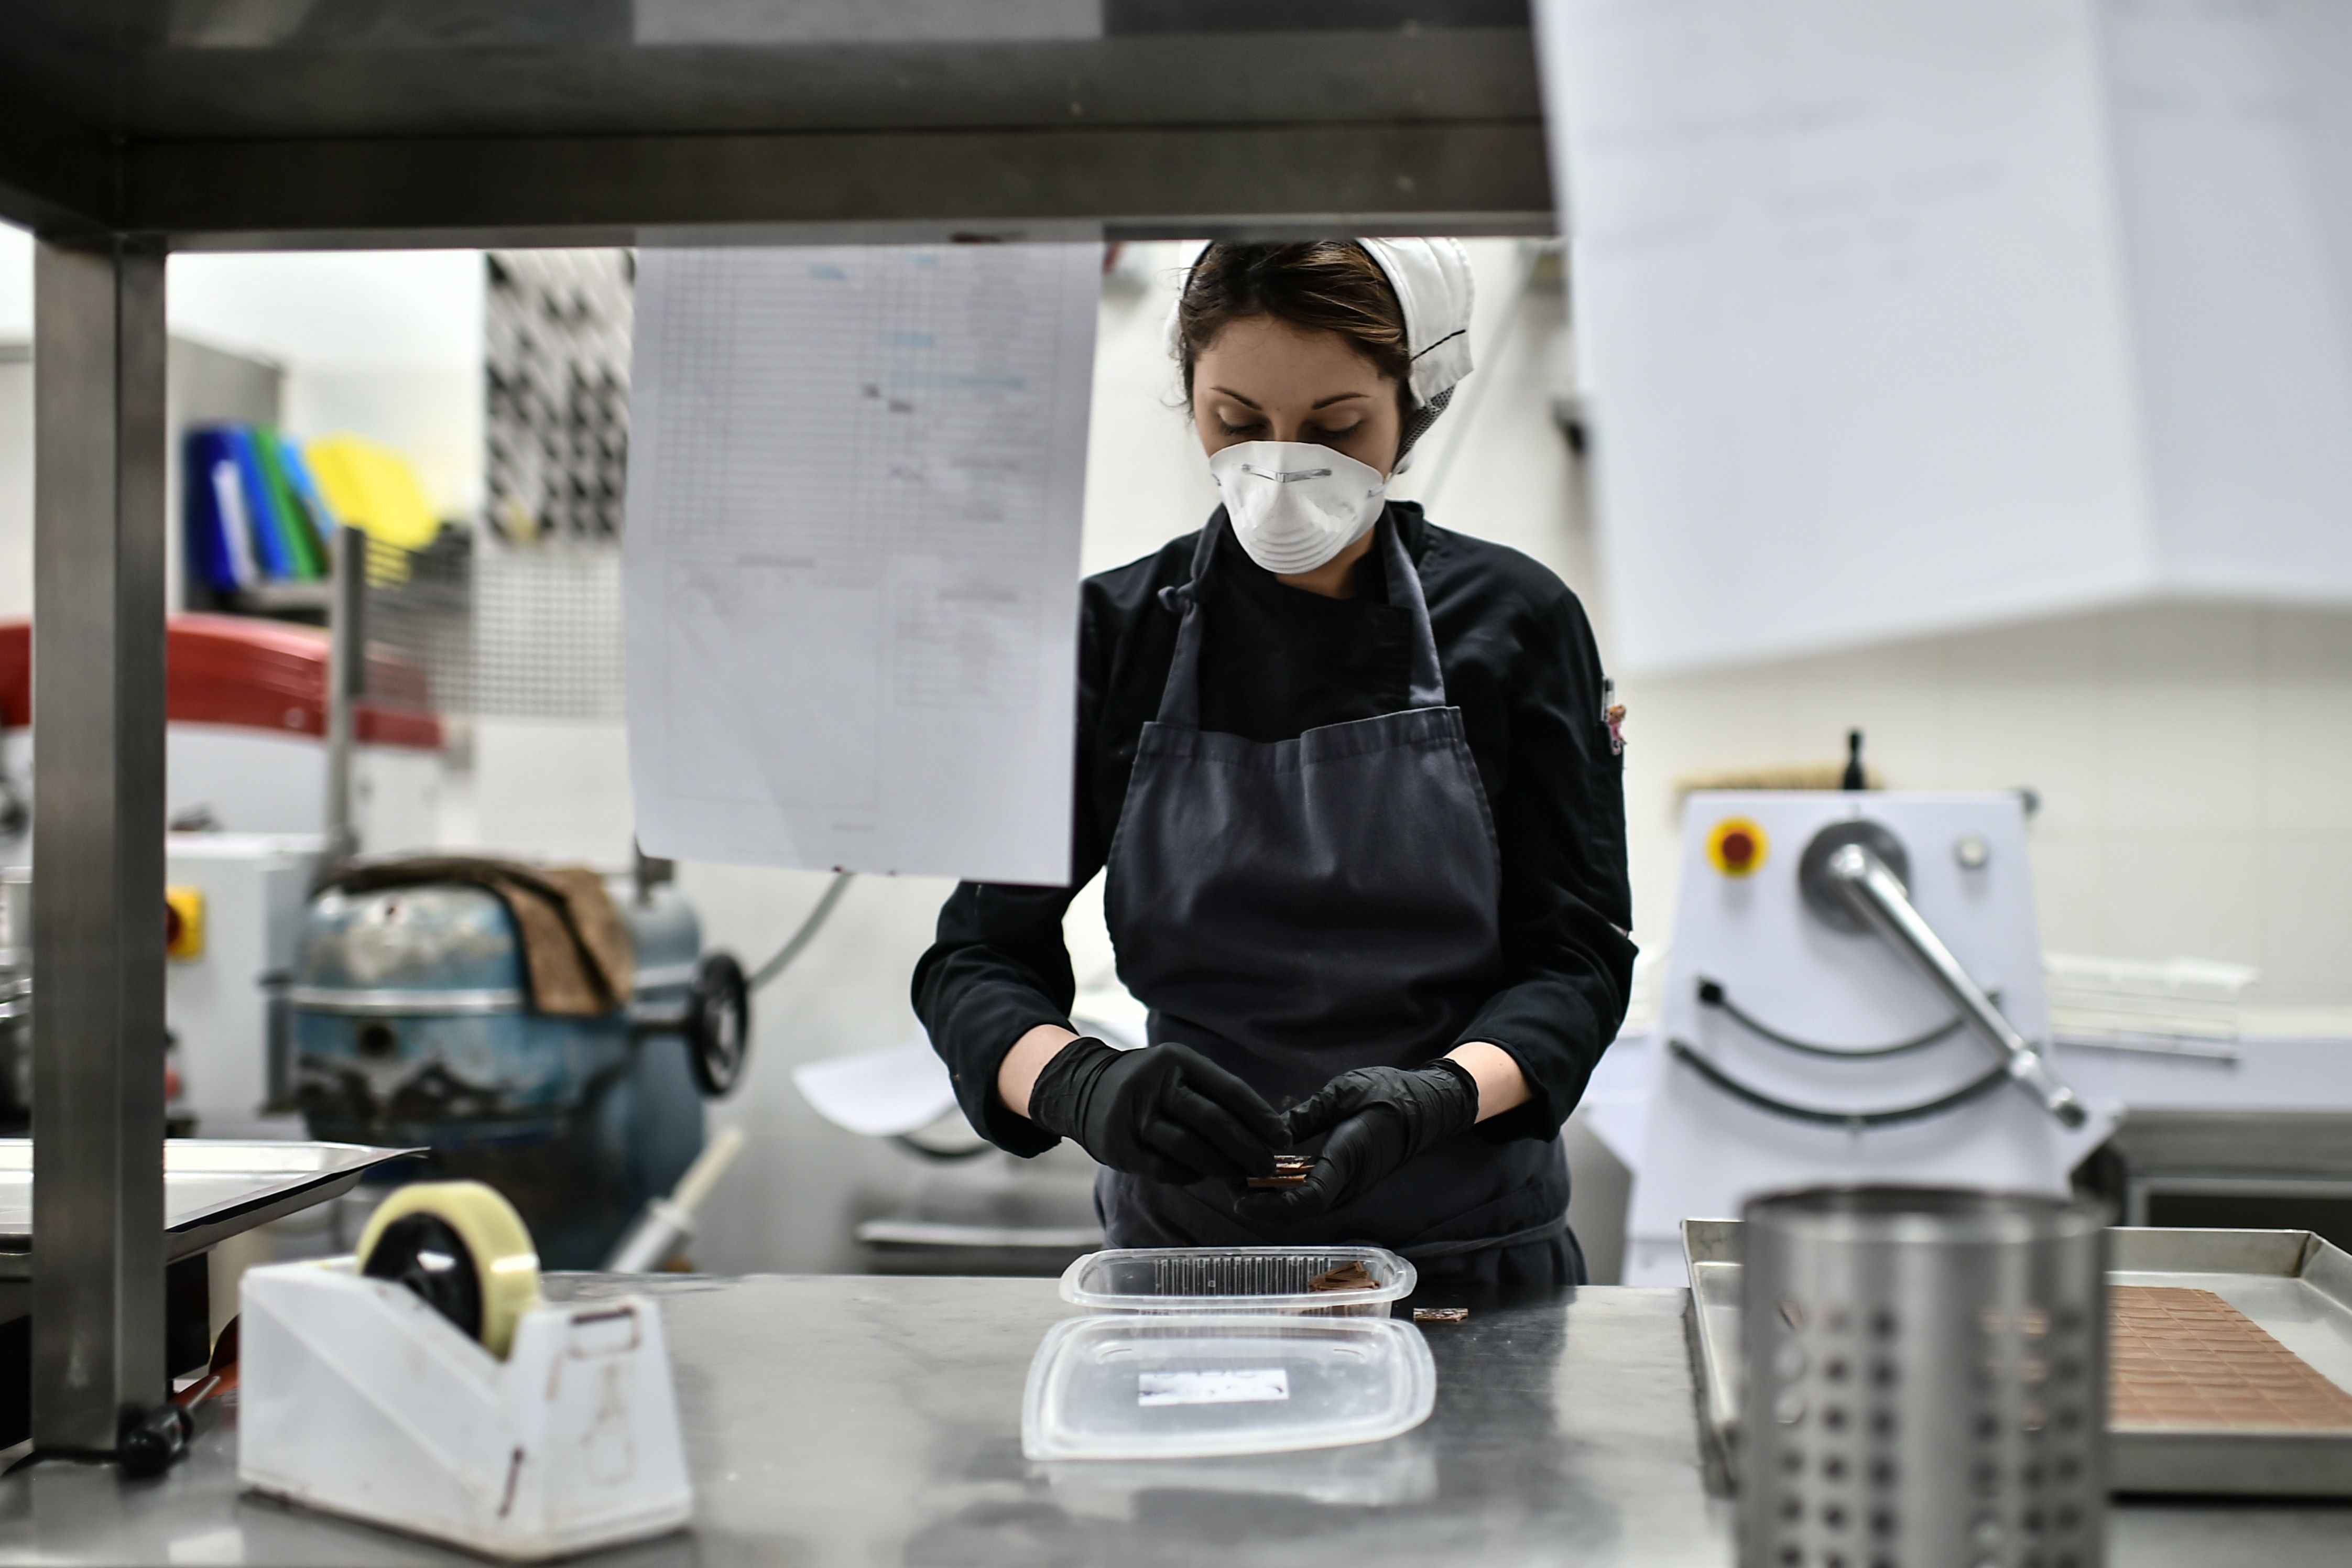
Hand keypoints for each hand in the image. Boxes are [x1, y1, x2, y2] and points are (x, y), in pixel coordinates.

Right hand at [1026, 1039, 1285, 1182]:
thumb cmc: (1149, 1085)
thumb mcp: (1178, 1071)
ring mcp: (1133, 1116)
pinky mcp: (1118, 1146)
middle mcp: (1153, 1083)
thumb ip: (1214, 1095)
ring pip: (1188, 1147)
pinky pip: (1163, 1168)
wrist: (1084, 1089)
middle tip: (1267, 1166)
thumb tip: (1263, 1132)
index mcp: (1176, 1060)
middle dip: (1246, 1147)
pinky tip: (1204, 1175)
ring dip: (1221, 1166)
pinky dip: (1189, 1174)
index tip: (1282, 1138)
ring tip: (1241, 1175)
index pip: (1229, 1089)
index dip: (1260, 1117)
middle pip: (1211, 1120)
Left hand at [1235, 1061, 1479, 1223]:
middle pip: (1299, 1209)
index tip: (1240, 1197)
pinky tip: (1263, 1171)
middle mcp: (1348, 1182)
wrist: (1424, 1107)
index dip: (1271, 1205)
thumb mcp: (1341, 1094)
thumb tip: (1270, 1132)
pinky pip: (1312, 1194)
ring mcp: (1349, 1186)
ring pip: (1303, 1205)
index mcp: (1348, 1158)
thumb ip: (1306, 1115)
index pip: (1309, 1199)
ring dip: (1270, 1197)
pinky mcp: (1346, 1181)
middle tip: (1226, 1180)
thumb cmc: (1386, 1093)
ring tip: (1237, 1175)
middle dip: (1261, 1202)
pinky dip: (1285, 1188)